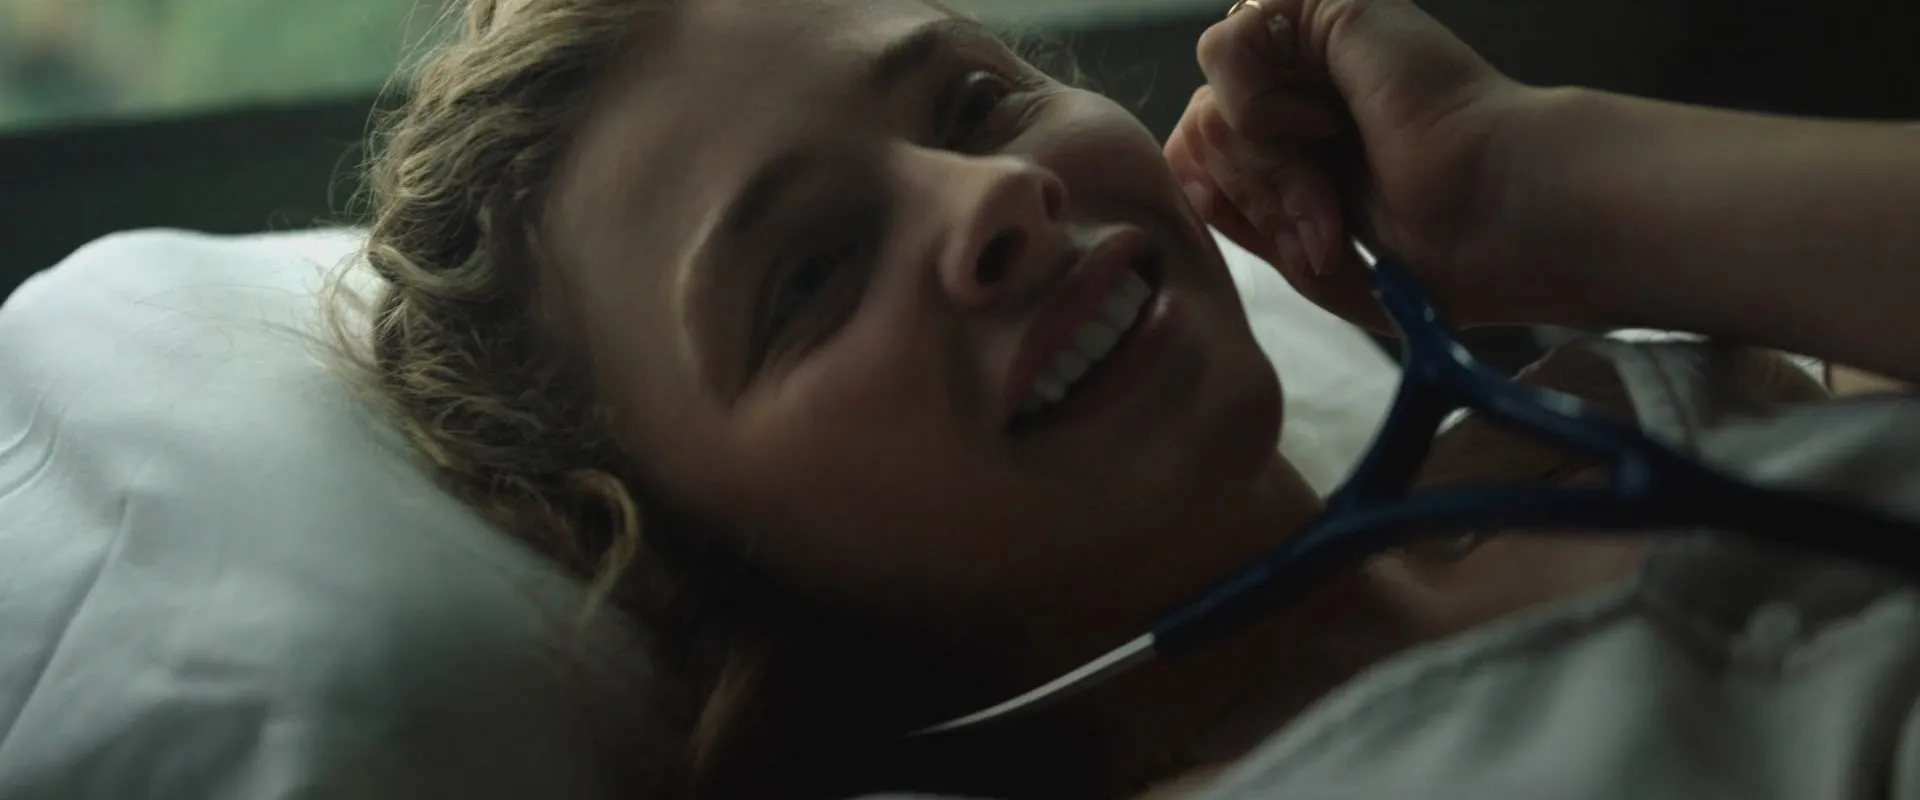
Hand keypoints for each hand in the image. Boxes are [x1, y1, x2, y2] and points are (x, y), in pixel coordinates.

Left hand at [1165, 0, 1573, 328]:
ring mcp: (1316, 43)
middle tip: (1326, 235)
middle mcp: (1310, 87)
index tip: (1300, 249)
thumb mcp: (1312, 257)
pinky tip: (1328, 128)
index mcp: (1311, 141)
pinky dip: (1263, 111)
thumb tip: (1191, 177)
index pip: (1206, 160)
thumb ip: (1243, 215)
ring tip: (1332, 204)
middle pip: (1202, 136)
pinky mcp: (1325, 5)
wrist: (1493, 214)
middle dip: (1259, 201)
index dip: (1229, 207)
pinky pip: (1226, 50)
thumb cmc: (1436, 251)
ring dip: (1268, 172)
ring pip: (1211, 104)